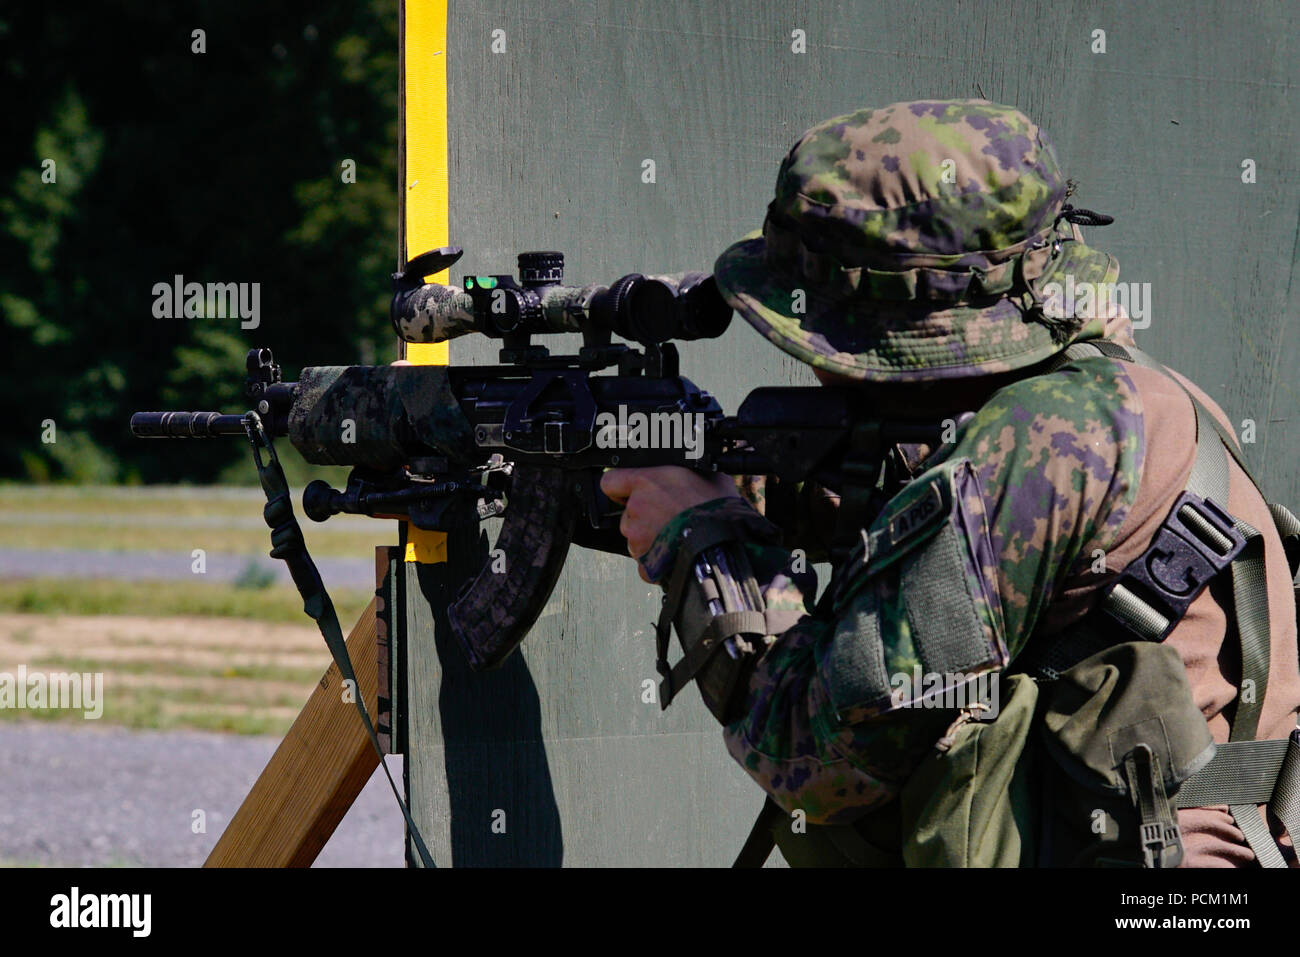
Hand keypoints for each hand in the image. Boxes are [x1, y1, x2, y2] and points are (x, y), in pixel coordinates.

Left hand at [600, 466, 737, 579]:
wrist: (724, 546)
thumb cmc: (718, 509)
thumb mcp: (708, 476)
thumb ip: (686, 472)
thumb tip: (691, 469)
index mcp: (645, 482)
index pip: (611, 480)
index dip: (620, 486)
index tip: (631, 490)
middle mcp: (636, 509)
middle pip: (628, 512)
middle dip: (644, 516)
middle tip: (670, 516)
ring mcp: (637, 538)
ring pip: (636, 537)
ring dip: (651, 537)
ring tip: (677, 536)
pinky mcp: (644, 563)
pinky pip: (646, 560)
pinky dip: (657, 559)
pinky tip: (677, 553)